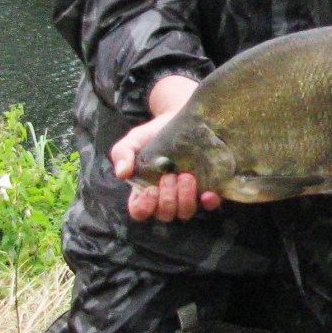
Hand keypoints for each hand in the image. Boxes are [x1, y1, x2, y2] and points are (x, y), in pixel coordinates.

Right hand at [109, 75, 221, 221]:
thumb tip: (122, 174)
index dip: (144, 207)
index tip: (151, 190)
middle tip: (169, 176)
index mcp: (144, 191)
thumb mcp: (133, 140)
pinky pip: (209, 205)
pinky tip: (208, 194)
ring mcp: (186, 194)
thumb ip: (122, 153)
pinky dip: (209, 203)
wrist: (178, 118)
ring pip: (185, 212)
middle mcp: (165, 197)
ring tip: (185, 176)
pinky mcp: (205, 187)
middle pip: (165, 214)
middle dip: (167, 199)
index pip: (140, 212)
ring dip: (185, 199)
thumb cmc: (152, 134)